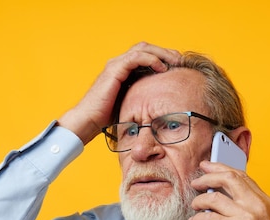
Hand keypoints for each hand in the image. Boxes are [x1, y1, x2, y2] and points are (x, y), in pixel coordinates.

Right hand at [58, 42, 180, 143]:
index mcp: (124, 70)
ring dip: (162, 53)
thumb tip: (163, 104)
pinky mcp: (114, 70)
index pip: (147, 54)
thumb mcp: (132, 105)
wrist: (88, 121)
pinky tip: (162, 68)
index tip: (179, 66)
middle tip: (181, 60)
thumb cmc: (108, 117)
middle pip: (147, 47)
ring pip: (143, 48)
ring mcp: (116, 65)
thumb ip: (144, 98)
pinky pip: (136, 57)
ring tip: (175, 61)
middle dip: (166, 52)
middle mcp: (119, 63)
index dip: (163, 57)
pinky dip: (151, 60)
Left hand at [189, 160, 269, 219]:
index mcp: (266, 202)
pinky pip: (208, 217)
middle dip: (208, 176)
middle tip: (196, 181)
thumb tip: (226, 196)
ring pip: (214, 197)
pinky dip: (198, 218)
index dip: (222, 168)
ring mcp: (246, 217)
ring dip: (200, 200)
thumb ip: (251, 208)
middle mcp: (257, 205)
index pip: (242, 176)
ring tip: (194, 205)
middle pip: (228, 178)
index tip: (209, 166)